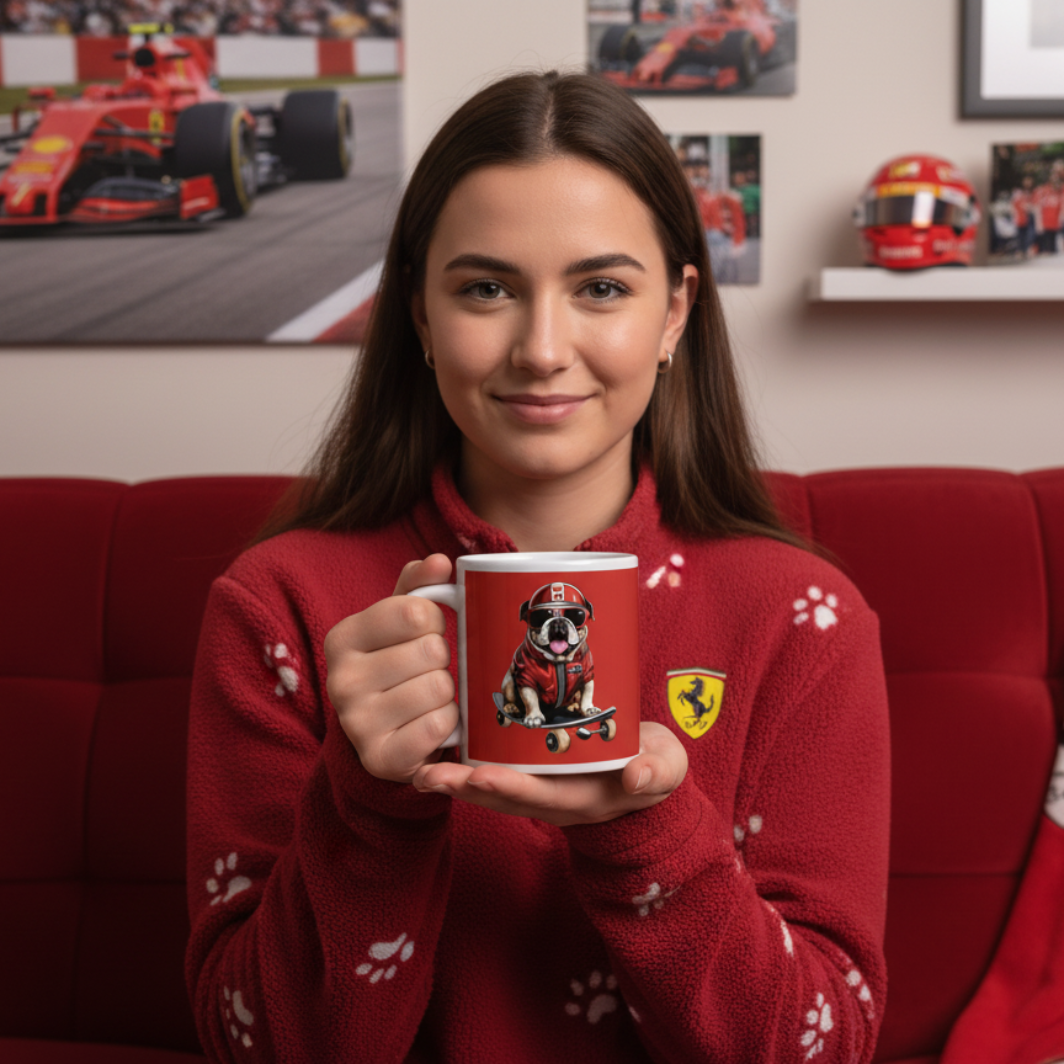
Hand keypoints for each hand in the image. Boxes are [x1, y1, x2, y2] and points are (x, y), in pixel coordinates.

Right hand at [324, 554, 458, 782]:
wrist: (385, 735)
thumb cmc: (398, 666)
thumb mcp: (400, 622)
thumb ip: (418, 587)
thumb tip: (439, 562)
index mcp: (342, 638)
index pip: (415, 611)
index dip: (434, 620)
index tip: (424, 633)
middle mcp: (340, 680)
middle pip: (431, 650)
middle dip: (442, 660)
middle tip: (426, 671)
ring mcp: (357, 723)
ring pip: (439, 688)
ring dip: (447, 693)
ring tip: (428, 698)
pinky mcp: (380, 759)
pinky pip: (439, 726)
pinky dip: (449, 724)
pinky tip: (430, 724)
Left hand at [411, 721, 686, 826]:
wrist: (648, 771)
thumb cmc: (655, 765)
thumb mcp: (667, 767)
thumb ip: (657, 771)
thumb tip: (638, 777)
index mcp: (584, 798)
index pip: (541, 797)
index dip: (510, 787)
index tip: (481, 777)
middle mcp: (554, 800)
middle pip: (503, 797)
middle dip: (464, 788)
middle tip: (427, 776)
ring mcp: (540, 789)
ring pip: (492, 788)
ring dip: (456, 781)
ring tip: (419, 771)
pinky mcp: (531, 772)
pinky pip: (495, 772)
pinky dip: (466, 766)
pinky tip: (438, 750)